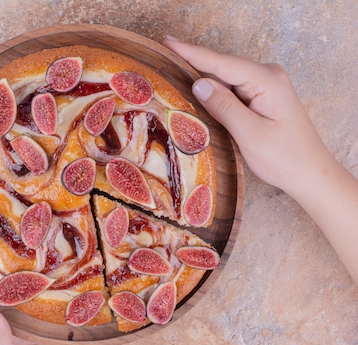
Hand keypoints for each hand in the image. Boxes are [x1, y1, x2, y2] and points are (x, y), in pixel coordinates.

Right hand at [164, 37, 357, 281]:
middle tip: (164, 56)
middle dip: (194, 62)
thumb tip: (199, 83)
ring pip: (226, 77)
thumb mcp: (250, 134)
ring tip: (173, 70)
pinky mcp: (262, 96)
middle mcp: (267, 76)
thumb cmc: (284, 157)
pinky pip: (232, 87)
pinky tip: (196, 89)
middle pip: (222, 66)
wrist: (309, 172)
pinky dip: (214, 89)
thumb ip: (224, 107)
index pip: (222, 63)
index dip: (192, 53)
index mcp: (266, 81)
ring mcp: (265, 85)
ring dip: (202, 76)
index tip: (168, 42)